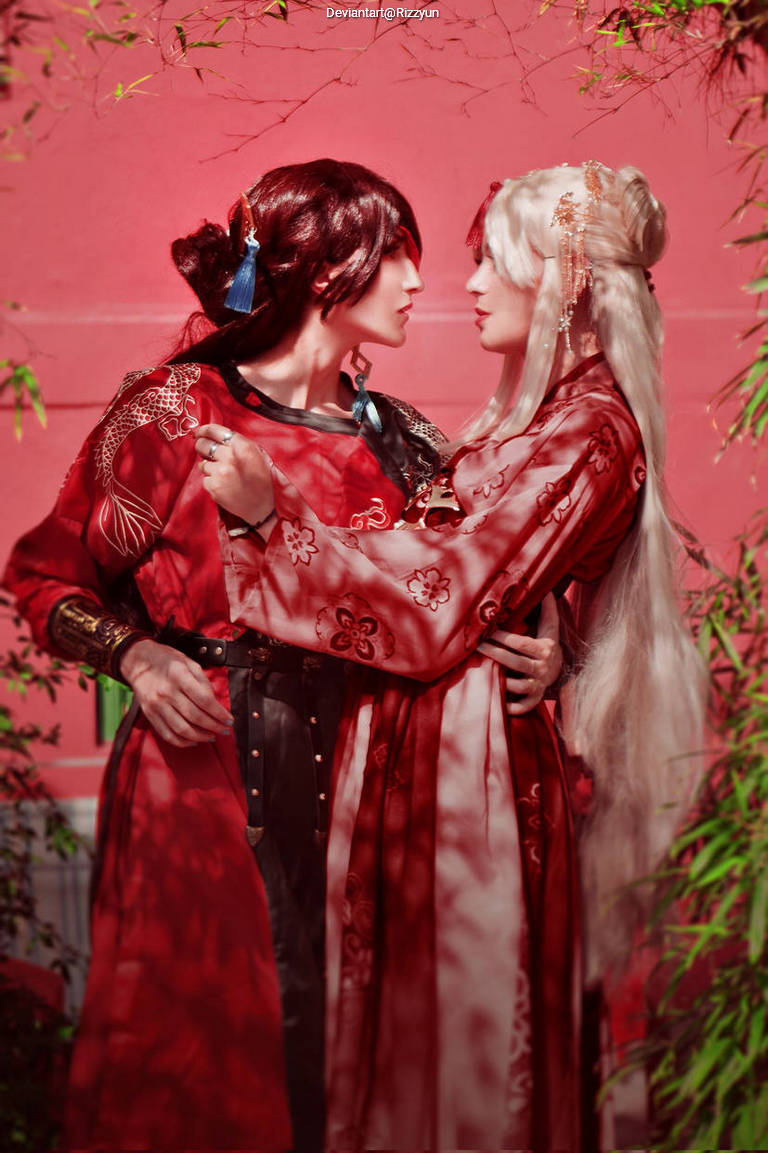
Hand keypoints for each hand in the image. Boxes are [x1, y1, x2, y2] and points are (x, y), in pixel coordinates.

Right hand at [120, 638, 233, 747]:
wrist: (137, 660)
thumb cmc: (166, 660)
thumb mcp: (188, 662)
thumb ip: (203, 681)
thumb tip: (214, 702)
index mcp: (179, 676)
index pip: (204, 700)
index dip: (219, 713)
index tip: (229, 719)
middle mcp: (166, 692)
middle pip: (195, 716)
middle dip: (214, 727)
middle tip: (225, 730)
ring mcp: (156, 705)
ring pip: (181, 729)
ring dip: (200, 736)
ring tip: (212, 737)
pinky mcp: (150, 714)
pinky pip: (167, 734)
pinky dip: (182, 742)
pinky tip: (194, 741)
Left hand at [194, 423, 273, 527]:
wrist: (264, 506)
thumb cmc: (262, 479)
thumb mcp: (257, 454)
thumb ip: (237, 443)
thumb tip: (211, 435)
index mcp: (242, 446)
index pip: (214, 430)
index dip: (203, 430)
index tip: (198, 433)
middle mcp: (230, 457)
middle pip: (203, 444)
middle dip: (202, 446)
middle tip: (205, 451)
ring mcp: (220, 473)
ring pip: (202, 463)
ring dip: (210, 467)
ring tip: (225, 475)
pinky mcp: (214, 487)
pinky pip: (204, 479)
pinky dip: (211, 482)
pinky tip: (224, 486)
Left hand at [477, 592, 562, 715]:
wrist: (560, 670)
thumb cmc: (546, 644)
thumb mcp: (550, 628)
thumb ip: (548, 610)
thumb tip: (548, 589)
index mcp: (544, 649)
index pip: (521, 643)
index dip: (503, 637)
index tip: (486, 630)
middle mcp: (543, 668)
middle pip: (516, 663)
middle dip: (495, 654)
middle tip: (476, 647)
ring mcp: (539, 685)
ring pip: (519, 686)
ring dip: (502, 681)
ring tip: (484, 673)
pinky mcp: (536, 699)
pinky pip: (524, 706)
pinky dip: (513, 707)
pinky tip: (498, 702)